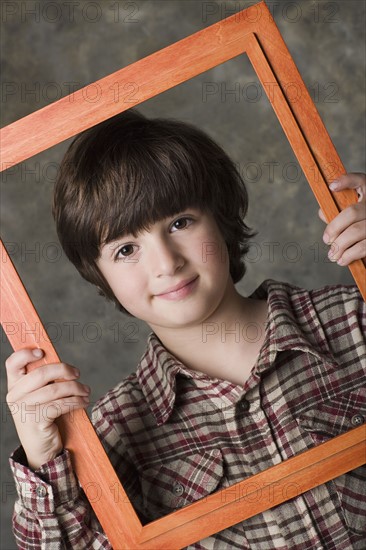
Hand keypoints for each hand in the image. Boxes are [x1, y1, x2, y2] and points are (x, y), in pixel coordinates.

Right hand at [5, 348, 89, 469]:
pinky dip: (76, 401)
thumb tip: (63, 365)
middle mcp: (15, 396)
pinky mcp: (36, 421)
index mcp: (14, 386)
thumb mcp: (38, 398)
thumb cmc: (43, 418)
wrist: (42, 450)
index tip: (42, 352)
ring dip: (75, 388)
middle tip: (77, 373)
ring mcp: (24, 409)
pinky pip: (60, 404)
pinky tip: (84, 402)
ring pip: (55, 389)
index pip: (12, 363)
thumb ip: (43, 381)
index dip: (26, 354)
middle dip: (63, 370)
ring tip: (86, 390)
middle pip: (40, 373)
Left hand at [318, 173, 365, 265]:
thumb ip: (338, 212)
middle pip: (352, 212)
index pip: (359, 179)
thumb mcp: (352, 214)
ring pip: (356, 231)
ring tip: (332, 255)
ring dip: (340, 245)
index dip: (345, 181)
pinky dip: (350, 255)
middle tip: (326, 240)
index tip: (331, 187)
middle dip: (334, 228)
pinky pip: (363, 247)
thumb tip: (323, 213)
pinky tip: (342, 260)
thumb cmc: (359, 223)